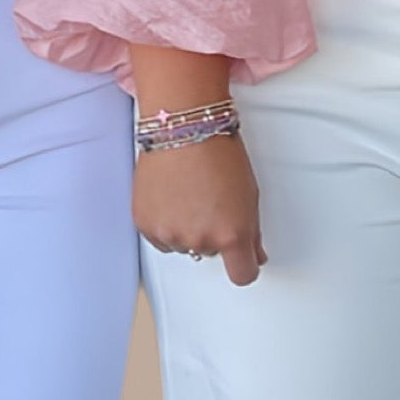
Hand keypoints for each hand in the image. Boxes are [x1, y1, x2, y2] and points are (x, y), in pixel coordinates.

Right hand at [134, 133, 266, 286]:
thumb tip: (253, 255)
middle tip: (210, 199)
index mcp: (233, 234)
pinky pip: (159, 238)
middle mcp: (201, 239)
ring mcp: (171, 233)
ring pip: (182, 245)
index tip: (242, 258)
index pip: (242, 275)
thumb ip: (251, 231)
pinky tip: (171, 195)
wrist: (183, 124)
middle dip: (212, 233)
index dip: (244, 266)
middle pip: (210, 253)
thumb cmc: (218, 149)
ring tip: (188, 192)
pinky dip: (164, 222)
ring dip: (185, 228)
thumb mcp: (249, 193)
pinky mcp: (146, 224)